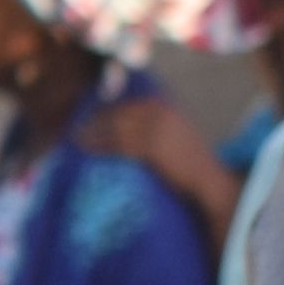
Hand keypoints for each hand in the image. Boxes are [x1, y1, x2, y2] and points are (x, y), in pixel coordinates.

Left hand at [80, 87, 241, 252]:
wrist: (206, 180)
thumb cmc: (190, 163)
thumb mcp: (176, 134)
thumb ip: (157, 125)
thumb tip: (132, 128)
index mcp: (165, 106)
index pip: (129, 105)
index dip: (108, 110)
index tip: (92, 116)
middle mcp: (159, 112)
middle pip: (119, 113)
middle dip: (96, 119)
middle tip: (78, 127)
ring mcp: (155, 128)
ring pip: (115, 127)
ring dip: (93, 132)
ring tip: (76, 138)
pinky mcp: (150, 146)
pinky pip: (118, 143)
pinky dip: (100, 145)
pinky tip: (87, 148)